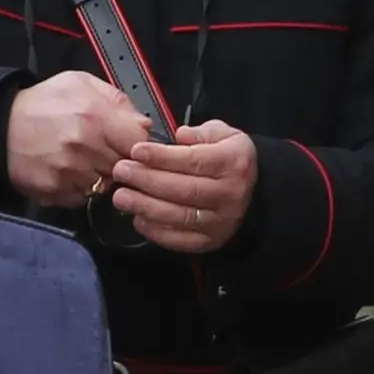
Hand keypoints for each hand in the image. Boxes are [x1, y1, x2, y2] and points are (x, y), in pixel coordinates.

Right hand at [4, 73, 149, 206]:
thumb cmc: (42, 103)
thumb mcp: (80, 83)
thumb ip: (117, 100)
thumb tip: (143, 125)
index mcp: (95, 117)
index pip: (139, 144)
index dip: (135, 144)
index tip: (125, 142)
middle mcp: (84, 147)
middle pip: (123, 167)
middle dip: (117, 160)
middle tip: (101, 150)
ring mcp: (69, 172)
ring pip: (104, 185)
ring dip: (98, 176)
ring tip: (82, 161)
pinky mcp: (54, 190)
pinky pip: (81, 197)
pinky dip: (79, 188)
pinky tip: (67, 172)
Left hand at [109, 121, 258, 253]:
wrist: (252, 193)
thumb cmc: (228, 160)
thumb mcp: (223, 135)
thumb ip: (200, 132)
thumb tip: (179, 135)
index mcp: (233, 163)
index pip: (194, 160)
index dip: (162, 157)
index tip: (136, 151)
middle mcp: (230, 193)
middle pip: (184, 189)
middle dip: (148, 180)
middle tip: (121, 171)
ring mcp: (221, 220)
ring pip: (180, 216)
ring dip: (146, 206)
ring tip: (121, 196)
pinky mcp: (210, 241)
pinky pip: (180, 239)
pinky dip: (155, 230)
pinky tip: (138, 218)